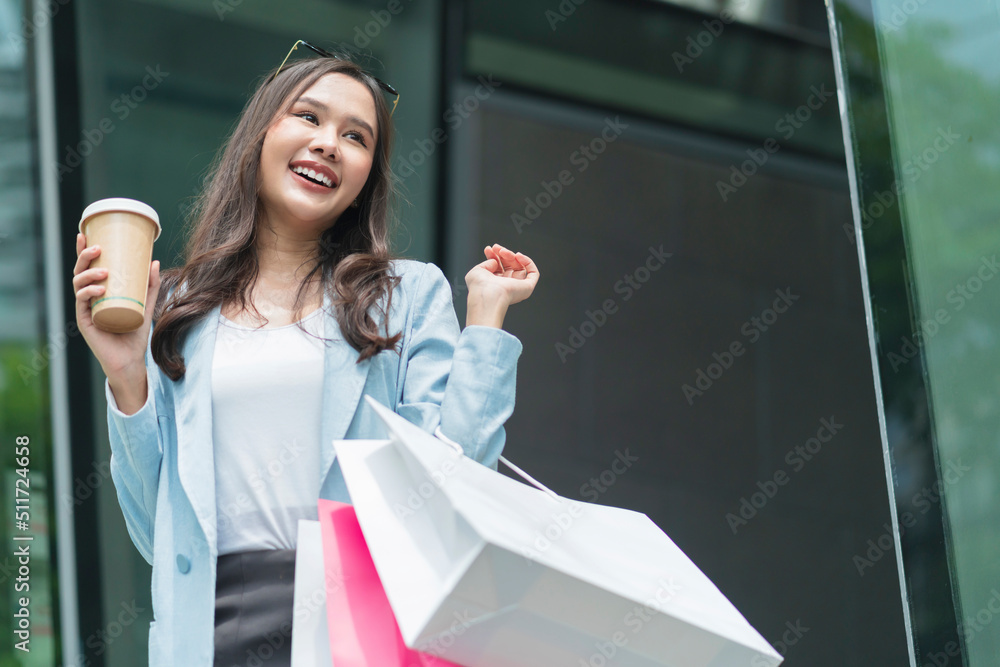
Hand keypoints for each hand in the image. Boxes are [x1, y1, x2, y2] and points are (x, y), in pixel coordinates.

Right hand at [73, 232, 160, 383]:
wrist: (130, 358)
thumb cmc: (135, 331)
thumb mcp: (146, 304)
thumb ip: (150, 285)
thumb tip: (154, 261)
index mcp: (98, 291)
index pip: (88, 267)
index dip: (83, 250)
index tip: (84, 232)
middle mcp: (88, 297)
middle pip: (80, 272)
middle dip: (85, 257)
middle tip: (97, 248)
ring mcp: (85, 309)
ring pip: (78, 285)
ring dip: (88, 274)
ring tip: (104, 271)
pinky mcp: (85, 321)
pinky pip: (82, 303)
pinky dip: (89, 294)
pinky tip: (99, 290)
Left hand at [464, 244, 538, 327]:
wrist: (487, 295)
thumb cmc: (479, 287)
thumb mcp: (477, 270)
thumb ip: (487, 263)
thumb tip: (495, 261)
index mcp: (494, 285)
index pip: (498, 268)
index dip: (495, 256)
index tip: (489, 249)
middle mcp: (506, 286)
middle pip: (509, 266)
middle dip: (503, 254)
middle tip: (496, 248)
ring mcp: (517, 287)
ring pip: (520, 267)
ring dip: (512, 255)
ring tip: (503, 252)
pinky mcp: (527, 288)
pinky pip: (533, 273)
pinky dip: (528, 262)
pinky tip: (518, 256)